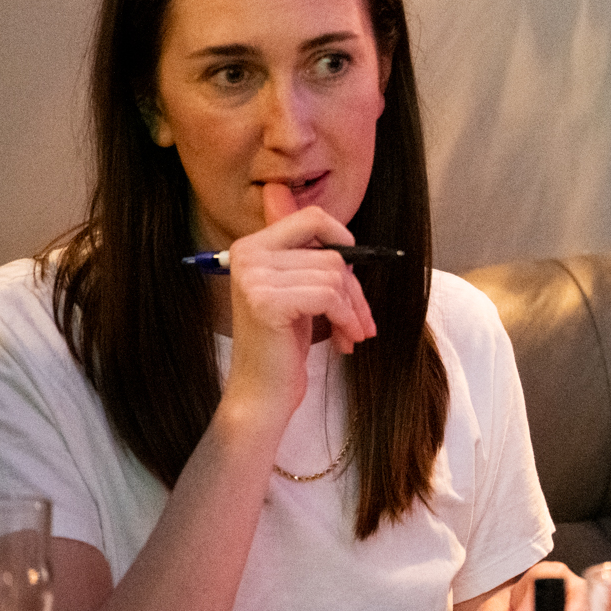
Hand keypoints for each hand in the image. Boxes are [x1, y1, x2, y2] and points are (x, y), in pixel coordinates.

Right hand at [223, 183, 378, 421]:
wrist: (262, 392)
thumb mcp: (298, 291)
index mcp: (252, 246)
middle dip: (355, 289)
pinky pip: (330, 296)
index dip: (342, 237)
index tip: (355, 266)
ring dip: (353, 310)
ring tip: (351, 334)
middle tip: (362, 320)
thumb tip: (354, 242)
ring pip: (335, 276)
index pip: (310, 218)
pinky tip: (345, 341)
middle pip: (331, 253)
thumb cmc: (284, 343)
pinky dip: (347, 319)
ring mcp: (254, 277)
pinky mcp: (267, 301)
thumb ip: (313, 260)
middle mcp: (248, 255)